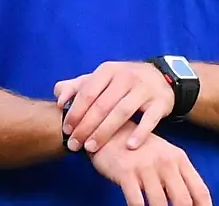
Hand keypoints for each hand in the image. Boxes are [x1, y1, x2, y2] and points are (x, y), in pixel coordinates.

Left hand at [55, 61, 173, 151]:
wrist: (160, 78)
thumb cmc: (122, 82)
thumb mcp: (101, 78)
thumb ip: (77, 86)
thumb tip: (58, 97)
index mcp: (108, 71)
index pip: (88, 92)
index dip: (75, 112)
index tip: (66, 130)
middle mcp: (126, 77)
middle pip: (102, 105)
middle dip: (86, 126)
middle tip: (75, 144)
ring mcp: (144, 89)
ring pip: (122, 112)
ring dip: (105, 131)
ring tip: (92, 147)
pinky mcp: (160, 102)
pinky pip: (149, 119)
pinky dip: (139, 133)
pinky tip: (129, 146)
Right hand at [88, 121, 211, 205]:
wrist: (109, 129)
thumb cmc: (139, 147)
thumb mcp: (164, 155)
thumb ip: (179, 175)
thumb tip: (192, 203)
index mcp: (179, 158)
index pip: (200, 191)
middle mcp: (165, 162)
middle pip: (183, 200)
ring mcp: (145, 167)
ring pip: (160, 204)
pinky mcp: (126, 172)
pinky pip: (136, 202)